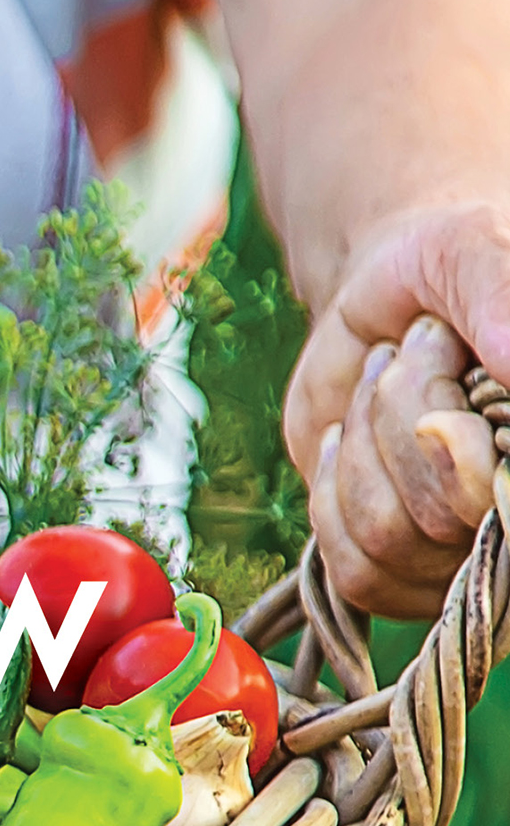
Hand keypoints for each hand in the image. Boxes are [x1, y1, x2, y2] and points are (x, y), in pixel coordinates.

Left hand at [285, 204, 506, 618]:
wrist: (381, 298)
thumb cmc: (440, 265)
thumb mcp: (467, 254)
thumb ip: (498, 297)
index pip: (503, 497)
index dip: (460, 452)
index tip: (438, 372)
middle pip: (438, 520)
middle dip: (401, 418)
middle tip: (409, 350)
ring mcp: (463, 549)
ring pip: (387, 541)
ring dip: (361, 448)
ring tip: (383, 383)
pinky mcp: (399, 563)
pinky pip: (355, 570)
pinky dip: (333, 492)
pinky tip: (347, 435)